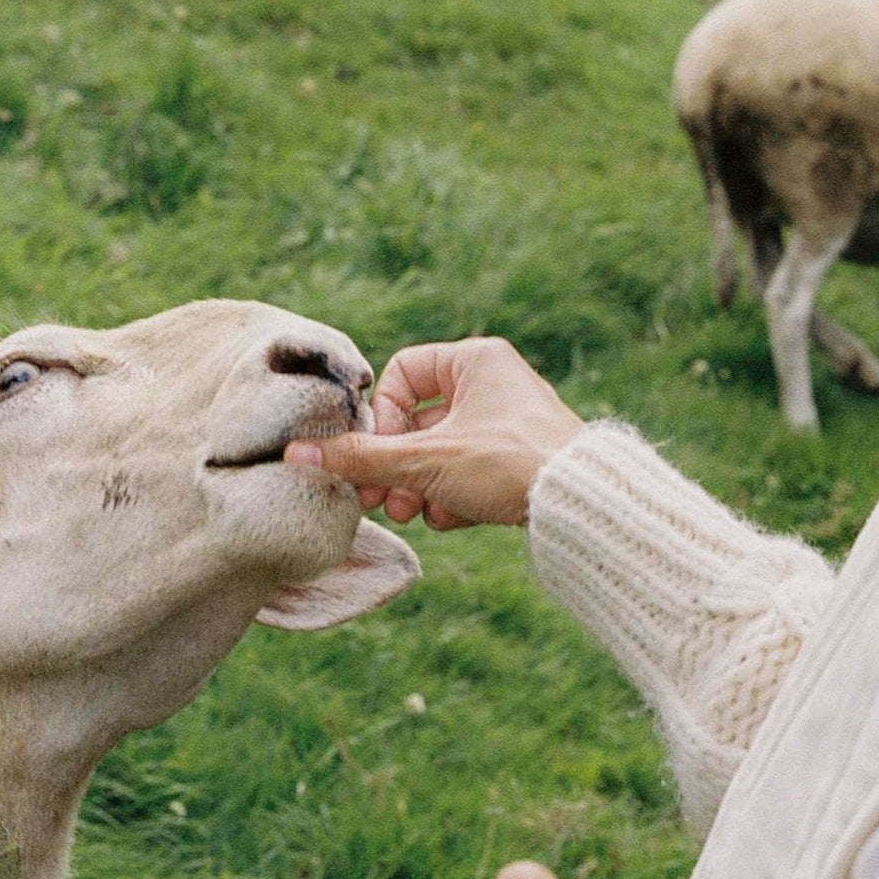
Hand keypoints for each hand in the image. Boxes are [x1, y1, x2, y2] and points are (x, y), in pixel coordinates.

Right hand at [282, 336, 582, 527]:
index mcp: (475, 360)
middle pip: (417, 422)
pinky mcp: (516, 461)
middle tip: (380, 499)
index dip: (383, 418)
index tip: (380, 454)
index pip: (402, 374)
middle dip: (395, 466)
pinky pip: (467, 473)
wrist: (582, 506)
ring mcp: (506, 424)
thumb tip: (295, 453)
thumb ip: (360, 458)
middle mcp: (492, 384)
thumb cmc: (509, 464)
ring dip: (419, 487)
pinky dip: (453, 497)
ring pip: (440, 453)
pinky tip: (453, 518)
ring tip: (414, 513)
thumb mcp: (426, 460)